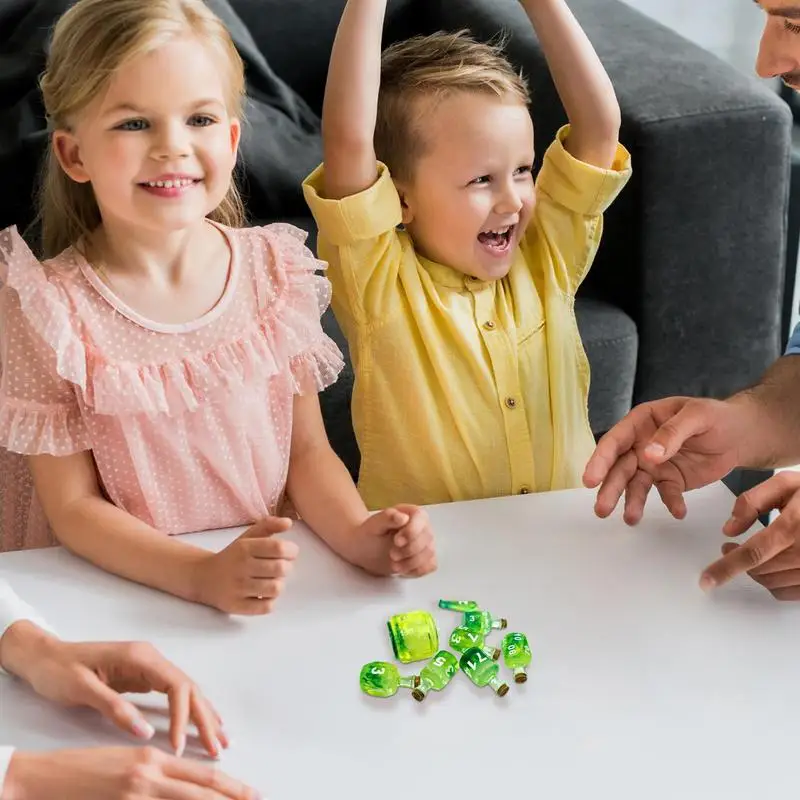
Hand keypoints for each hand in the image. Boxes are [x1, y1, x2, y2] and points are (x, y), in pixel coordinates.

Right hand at [3, 747, 259, 799]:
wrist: (43, 778)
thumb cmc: (83, 770)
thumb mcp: (126, 764)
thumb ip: (156, 774)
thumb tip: (183, 787)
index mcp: (153, 760)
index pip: (200, 774)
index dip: (228, 784)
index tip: (249, 792)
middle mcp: (149, 775)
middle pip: (200, 789)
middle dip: (231, 798)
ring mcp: (135, 793)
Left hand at [13, 634, 225, 757]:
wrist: (44, 656)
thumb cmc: (59, 670)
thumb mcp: (82, 689)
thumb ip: (114, 708)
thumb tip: (146, 732)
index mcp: (141, 657)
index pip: (176, 686)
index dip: (183, 717)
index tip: (179, 746)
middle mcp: (152, 659)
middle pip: (190, 688)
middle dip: (205, 718)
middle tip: (218, 747)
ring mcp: (150, 667)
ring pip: (187, 691)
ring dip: (205, 715)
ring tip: (220, 739)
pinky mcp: (144, 677)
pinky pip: (176, 694)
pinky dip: (192, 710)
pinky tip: (203, 721)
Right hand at [193, 517, 298, 614]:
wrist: (204, 577)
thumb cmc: (233, 556)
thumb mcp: (248, 536)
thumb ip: (269, 525)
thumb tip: (289, 522)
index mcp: (245, 547)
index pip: (279, 548)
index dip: (292, 551)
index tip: (290, 553)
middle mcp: (241, 567)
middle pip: (281, 569)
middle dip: (287, 567)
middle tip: (281, 567)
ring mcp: (238, 588)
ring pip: (276, 588)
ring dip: (279, 584)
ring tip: (272, 580)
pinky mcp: (236, 606)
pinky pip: (267, 607)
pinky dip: (270, 601)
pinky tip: (264, 594)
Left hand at [353, 505, 436, 576]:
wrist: (366, 550)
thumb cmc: (370, 534)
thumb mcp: (374, 525)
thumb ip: (387, 518)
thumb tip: (404, 517)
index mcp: (412, 513)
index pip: (421, 519)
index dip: (411, 532)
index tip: (397, 542)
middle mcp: (422, 526)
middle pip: (427, 538)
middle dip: (409, 550)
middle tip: (392, 555)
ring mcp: (426, 543)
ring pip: (429, 553)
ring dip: (411, 563)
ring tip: (394, 564)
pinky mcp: (425, 558)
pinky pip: (430, 565)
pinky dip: (417, 570)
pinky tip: (403, 569)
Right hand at [583, 397, 747, 524]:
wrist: (740, 434)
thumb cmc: (715, 416)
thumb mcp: (696, 416)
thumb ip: (672, 433)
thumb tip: (649, 454)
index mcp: (641, 422)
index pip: (615, 441)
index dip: (600, 460)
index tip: (590, 480)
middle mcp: (640, 444)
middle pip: (619, 468)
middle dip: (610, 488)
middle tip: (602, 510)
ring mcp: (653, 464)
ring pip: (636, 485)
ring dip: (632, 502)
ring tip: (631, 519)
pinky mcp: (670, 480)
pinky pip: (666, 494)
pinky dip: (671, 503)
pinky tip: (678, 512)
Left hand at [700, 471, 799, 597]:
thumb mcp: (786, 484)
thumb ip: (752, 501)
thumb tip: (729, 529)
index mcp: (793, 527)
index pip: (752, 554)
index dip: (726, 569)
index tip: (707, 579)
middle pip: (760, 570)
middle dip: (738, 563)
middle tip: (731, 548)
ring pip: (772, 583)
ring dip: (756, 572)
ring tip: (755, 553)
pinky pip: (790, 593)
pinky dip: (774, 583)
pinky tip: (772, 566)